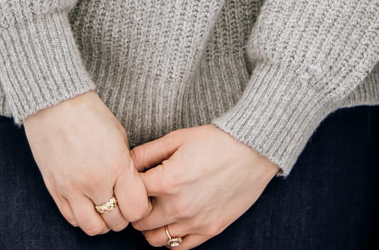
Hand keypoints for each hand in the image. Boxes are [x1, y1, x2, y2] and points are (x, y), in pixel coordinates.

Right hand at [21, 92, 152, 234]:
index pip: (137, 208)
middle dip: (124, 216)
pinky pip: (72, 219)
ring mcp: (72, 189)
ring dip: (103, 222)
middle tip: (123, 203)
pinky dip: (83, 217)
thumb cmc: (90, 115)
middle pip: (117, 222)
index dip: (142, 208)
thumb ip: (126, 166)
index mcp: (116, 166)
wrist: (54, 104)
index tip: (140, 199)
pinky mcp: (55, 190)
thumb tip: (131, 187)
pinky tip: (88, 204)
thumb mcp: (120, 137)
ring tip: (105, 207)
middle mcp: (94, 182)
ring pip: (94, 228)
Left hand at [129, 125, 277, 247]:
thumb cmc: (216, 140)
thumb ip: (146, 153)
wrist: (254, 149)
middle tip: (142, 198)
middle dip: (136, 210)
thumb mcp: (177, 138)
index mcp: (166, 181)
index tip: (131, 182)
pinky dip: (171, 238)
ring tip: (156, 212)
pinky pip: (180, 246)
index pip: (129, 195)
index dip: (126, 188)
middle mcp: (178, 207)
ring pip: (155, 239)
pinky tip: (173, 222)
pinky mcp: (210, 229)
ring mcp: (195, 222)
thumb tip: (124, 163)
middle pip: (139, 222)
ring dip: (150, 228)